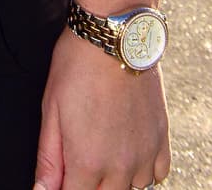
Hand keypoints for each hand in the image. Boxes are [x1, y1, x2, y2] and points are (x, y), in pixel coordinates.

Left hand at [34, 26, 169, 188]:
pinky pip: (158, 175)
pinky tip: (129, 153)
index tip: (62, 177)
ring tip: (102, 152)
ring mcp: (146, 155)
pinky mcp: (162, 139)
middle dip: (89, 185)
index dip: (64, 189)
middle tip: (80, 161)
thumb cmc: (77, 66)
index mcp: (88, 162)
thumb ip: (48, 158)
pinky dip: (143, 172)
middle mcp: (121, 167)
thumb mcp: (51, 109)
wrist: (115, 36)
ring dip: (116, 181)